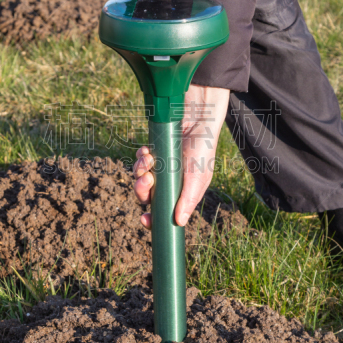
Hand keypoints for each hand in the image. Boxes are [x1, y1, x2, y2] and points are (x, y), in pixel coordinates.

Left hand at [133, 84, 229, 228]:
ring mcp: (160, 168)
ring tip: (149, 159)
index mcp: (181, 194)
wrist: (197, 120)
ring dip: (140, 170)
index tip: (144, 219)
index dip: (152, 219)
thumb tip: (179, 222)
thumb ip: (188, 200)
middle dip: (142, 189)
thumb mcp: (198, 177)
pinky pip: (139, 160)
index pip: (163, 213)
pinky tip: (148, 151)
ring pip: (140, 178)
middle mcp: (169, 183)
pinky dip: (140, 157)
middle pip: (146, 196)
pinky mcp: (154, 153)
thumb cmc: (203, 150)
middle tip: (146, 179)